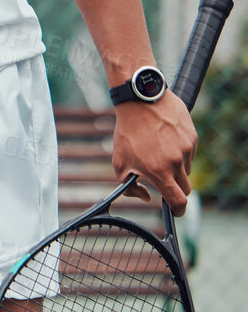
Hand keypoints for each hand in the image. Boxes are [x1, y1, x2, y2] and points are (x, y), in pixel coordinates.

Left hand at [112, 89, 195, 214]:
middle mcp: (177, 162)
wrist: (140, 100)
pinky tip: (165, 139)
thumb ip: (130, 186)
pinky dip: (180, 151)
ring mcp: (187, 149)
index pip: (178, 201)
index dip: (178, 211)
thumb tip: (146, 198)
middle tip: (163, 179)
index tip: (175, 211)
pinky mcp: (192, 137)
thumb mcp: (119, 161)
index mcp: (159, 171)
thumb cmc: (127, 131)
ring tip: (158, 150)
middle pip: (185, 188)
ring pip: (187, 169)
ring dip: (176, 167)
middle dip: (176, 188)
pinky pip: (189, 152)